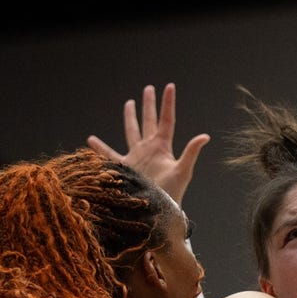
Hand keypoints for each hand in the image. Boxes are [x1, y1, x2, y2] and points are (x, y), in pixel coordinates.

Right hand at [87, 83, 209, 203]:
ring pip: (131, 132)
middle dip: (149, 105)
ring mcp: (137, 157)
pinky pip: (109, 156)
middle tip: (148, 88)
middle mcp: (149, 149)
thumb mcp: (182, 171)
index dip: (167, 103)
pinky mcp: (125, 168)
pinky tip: (90, 140)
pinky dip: (100, 148)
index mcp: (162, 147)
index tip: (169, 86)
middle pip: (148, 121)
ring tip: (129, 103)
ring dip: (130, 118)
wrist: (156, 211)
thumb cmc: (172, 194)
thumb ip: (191, 152)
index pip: (166, 120)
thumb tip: (206, 136)